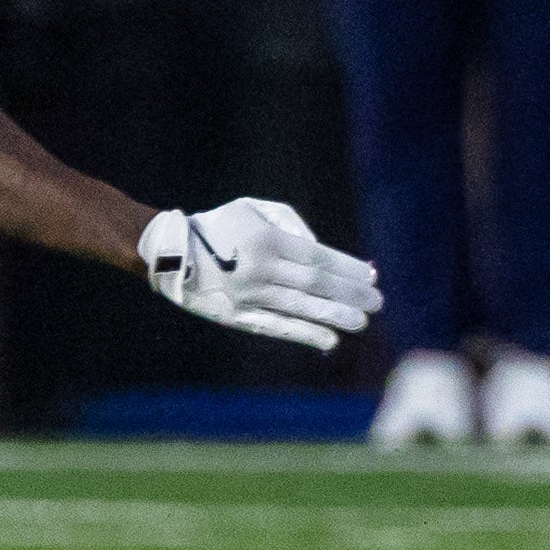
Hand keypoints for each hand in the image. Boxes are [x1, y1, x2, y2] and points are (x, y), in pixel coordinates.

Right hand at [141, 198, 380, 348]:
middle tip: (377, 302)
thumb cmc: (221, 225)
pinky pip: (277, 327)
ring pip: (300, 307)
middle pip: (315, 283)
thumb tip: (321, 250)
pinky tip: (329, 341)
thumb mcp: (254, 208)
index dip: (347, 268)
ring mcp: (249, 295)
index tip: (371, 275)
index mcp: (266, 239)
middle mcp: (261, 268)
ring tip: (361, 322)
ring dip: (334, 316)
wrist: (172, 252)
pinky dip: (305, 334)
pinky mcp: (238, 317)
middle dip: (349, 293)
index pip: (317, 257)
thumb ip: (292, 224)